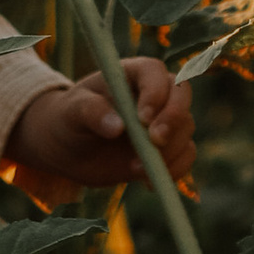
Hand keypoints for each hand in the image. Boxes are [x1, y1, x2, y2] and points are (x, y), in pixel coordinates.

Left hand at [9, 58, 193, 192]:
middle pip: (181, 93)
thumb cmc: (68, 120)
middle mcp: (152, 93)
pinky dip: (175, 170)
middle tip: (154, 141)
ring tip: (135, 168)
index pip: (154, 71)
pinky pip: (186, 154)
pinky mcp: (166, 147)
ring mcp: (162, 120)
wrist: (69, 149)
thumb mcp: (70, 112)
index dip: (155, 92)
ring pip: (185, 127)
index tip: (143, 118)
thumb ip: (90, 112)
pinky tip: (147, 181)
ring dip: (169, 150)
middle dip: (173, 118)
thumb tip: (116, 127)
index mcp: (129, 73)